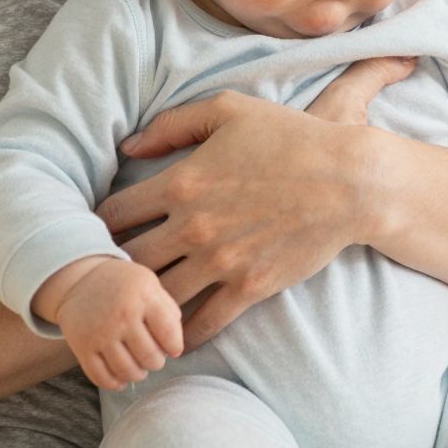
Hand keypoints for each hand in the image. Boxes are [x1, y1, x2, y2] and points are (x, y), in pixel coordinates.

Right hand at [44, 257, 184, 391]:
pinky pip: (102, 378)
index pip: (169, 334)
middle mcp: (122, 316)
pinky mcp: (82, 348)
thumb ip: (167, 311)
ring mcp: (100, 334)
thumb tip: (175, 345)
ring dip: (138, 374)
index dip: (174, 347)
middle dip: (156, 362)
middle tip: (154, 358)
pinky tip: (121, 377)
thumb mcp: (149, 284)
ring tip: (140, 367)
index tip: (173, 349)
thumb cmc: (122, 284)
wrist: (79, 280)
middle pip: (149, 357)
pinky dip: (116, 383)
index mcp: (143, 297)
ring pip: (127, 371)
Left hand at [101, 57, 417, 350]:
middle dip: (112, 269)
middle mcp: (192, 227)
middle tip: (107, 276)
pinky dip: (182, 334)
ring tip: (135, 309)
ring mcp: (220, 261)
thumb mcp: (230, 110)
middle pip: (128, 261)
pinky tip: (173, 337)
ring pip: (159, 296)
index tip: (97, 232)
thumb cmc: (291, 138)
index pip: (113, 214)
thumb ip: (173, 124)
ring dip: (143, 304)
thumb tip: (128, 146)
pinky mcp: (249, 288)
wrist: (351, 181)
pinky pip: (203, 323)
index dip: (97, 225)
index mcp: (181, 182)